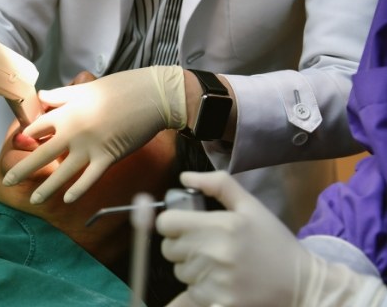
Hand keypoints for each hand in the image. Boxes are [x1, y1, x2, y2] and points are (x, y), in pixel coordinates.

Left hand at [3, 65, 185, 203]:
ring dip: (47, 188)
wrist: (152, 95)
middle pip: (42, 154)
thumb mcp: (86, 89)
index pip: (38, 127)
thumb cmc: (120, 88)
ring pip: (63, 172)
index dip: (27, 136)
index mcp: (67, 112)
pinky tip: (68, 200)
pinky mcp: (108, 157)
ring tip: (33, 199)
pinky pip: (89, 178)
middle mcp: (73, 131)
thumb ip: (61, 95)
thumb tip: (42, 96)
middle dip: (23, 169)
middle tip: (8, 181)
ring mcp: (90, 147)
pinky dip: (78, 190)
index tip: (20, 145)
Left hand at [157, 170, 386, 306]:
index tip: (184, 226)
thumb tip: (184, 177)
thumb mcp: (251, 206)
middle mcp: (214, 252)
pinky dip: (201, 287)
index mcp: (220, 225)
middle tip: (205, 245)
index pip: (166, 223)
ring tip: (217, 264)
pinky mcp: (218, 301)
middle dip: (181, 245)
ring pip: (179, 270)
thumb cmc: (274, 242)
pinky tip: (222, 281)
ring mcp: (216, 280)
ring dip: (191, 267)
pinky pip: (192, 291)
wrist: (304, 284)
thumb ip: (218, 185)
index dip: (172, 223)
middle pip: (168, 248)